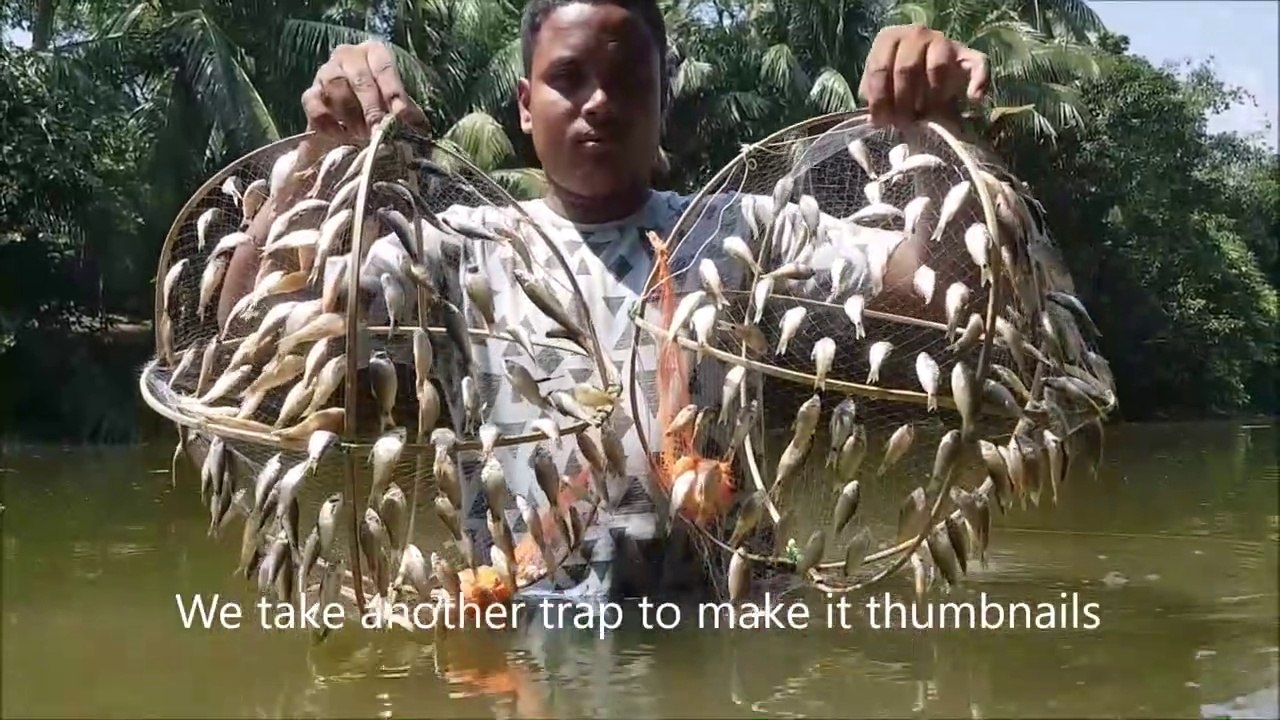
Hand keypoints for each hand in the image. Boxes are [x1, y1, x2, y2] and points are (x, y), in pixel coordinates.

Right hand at [301, 41, 426, 138]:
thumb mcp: (396, 108)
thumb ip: (406, 113)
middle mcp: (347, 56)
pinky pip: (314, 104)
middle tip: (379, 131)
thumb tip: (419, 128)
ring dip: (350, 114)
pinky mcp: (310, 94)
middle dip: (371, 106)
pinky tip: (341, 136)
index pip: (383, 64)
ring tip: (362, 135)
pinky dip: (328, 122)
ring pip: (334, 86)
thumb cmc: (379, 108)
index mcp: (373, 53)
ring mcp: (325, 72)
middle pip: (358, 76)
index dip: (393, 89)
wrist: (347, 127)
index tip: (400, 114)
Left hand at [859, 25, 988, 127]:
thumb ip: (874, 97)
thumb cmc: (896, 83)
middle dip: (902, 102)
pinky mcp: (968, 54)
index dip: (880, 99)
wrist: (925, 75)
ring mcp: (943, 41)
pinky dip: (978, 82)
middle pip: (906, 68)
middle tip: (904, 124)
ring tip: (926, 115)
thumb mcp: (880, 87)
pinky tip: (973, 99)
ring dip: (931, 96)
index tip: (883, 122)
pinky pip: (978, 64)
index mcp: (889, 39)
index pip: (880, 68)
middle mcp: (916, 34)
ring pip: (938, 65)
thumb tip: (875, 119)